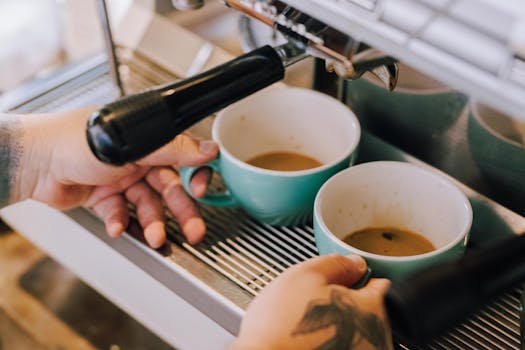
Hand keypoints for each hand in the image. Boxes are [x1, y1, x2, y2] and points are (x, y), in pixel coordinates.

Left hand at [16, 107, 217, 246]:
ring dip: (151, 221)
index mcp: (146, 140)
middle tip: (194, 230)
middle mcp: (136, 159)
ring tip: (153, 235)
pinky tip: (117, 225)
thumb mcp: (133, 145)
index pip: (182, 158)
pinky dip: (120, 221)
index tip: (201, 190)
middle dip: (181, 211)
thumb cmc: (76, 140)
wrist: (34, 161)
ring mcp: (119, 179)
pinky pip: (120, 213)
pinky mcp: (103, 198)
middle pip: (167, 188)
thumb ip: (173, 149)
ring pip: (146, 205)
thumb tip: (208, 150)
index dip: (194, 174)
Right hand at [232, 255, 392, 349]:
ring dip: (336, 326)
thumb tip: (355, 263)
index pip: (379, 285)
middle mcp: (375, 341)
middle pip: (365, 311)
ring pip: (351, 332)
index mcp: (371, 311)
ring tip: (305, 327)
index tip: (342, 279)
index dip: (357, 277)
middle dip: (343, 304)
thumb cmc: (280, 329)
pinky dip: (328, 344)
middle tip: (313, 305)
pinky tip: (306, 343)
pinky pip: (341, 347)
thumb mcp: (305, 276)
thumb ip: (337, 263)